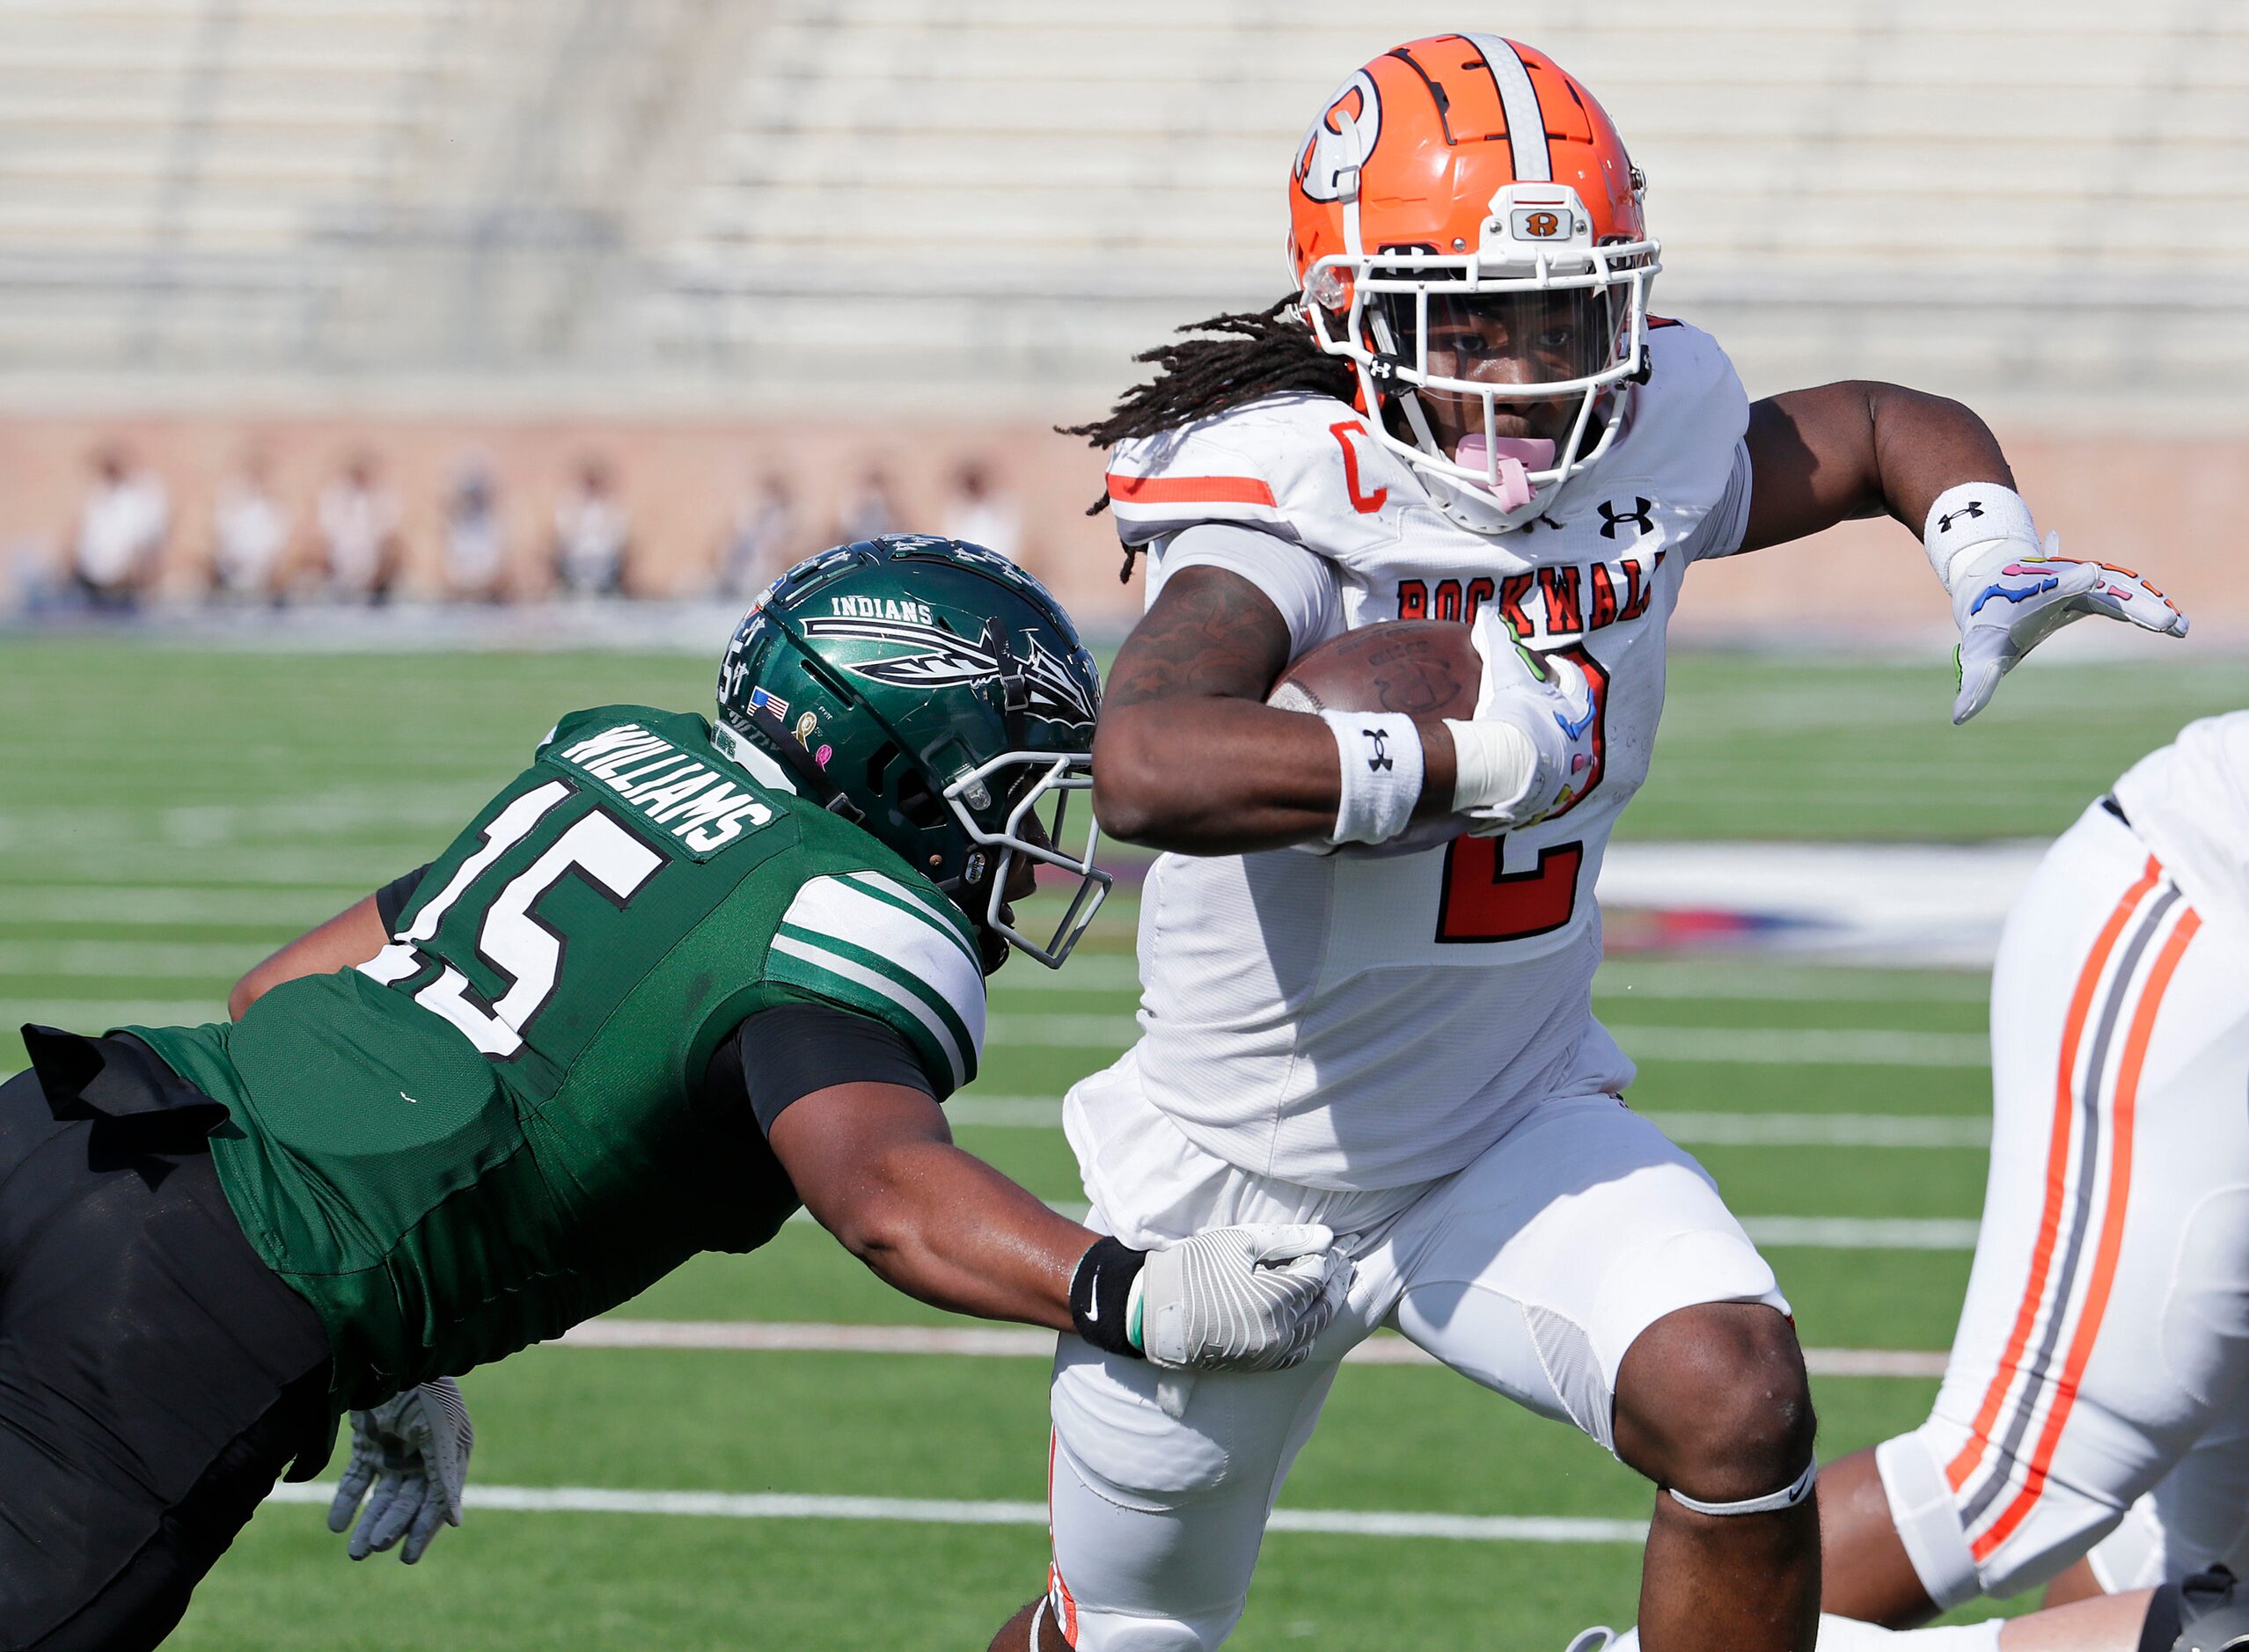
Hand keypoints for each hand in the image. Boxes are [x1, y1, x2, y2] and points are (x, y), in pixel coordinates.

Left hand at [327, 1377, 473, 1562]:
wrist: (389, 1355)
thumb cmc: (425, 1393)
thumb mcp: (440, 1436)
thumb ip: (445, 1478)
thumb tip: (455, 1522)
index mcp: (450, 1453)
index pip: (437, 1499)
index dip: (422, 1529)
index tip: (406, 1557)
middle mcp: (423, 1456)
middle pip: (407, 1502)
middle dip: (389, 1527)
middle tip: (370, 1549)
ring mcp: (395, 1450)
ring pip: (382, 1496)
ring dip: (369, 1522)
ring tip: (354, 1552)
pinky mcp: (369, 1443)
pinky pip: (358, 1479)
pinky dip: (348, 1502)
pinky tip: (337, 1525)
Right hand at [1136, 1222, 1353, 1372]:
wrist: (1152, 1310)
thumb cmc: (1192, 1268)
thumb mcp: (1237, 1242)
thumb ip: (1286, 1239)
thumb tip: (1326, 1237)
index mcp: (1274, 1300)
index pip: (1316, 1275)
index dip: (1322, 1256)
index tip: (1327, 1244)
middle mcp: (1277, 1333)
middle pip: (1321, 1306)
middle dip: (1333, 1283)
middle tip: (1340, 1264)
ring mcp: (1267, 1354)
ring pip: (1312, 1332)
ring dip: (1321, 1308)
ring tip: (1325, 1287)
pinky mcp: (1256, 1365)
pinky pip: (1295, 1353)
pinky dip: (1305, 1334)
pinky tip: (1304, 1317)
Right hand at [1450, 610, 1597, 831]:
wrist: (1505, 767)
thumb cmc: (1511, 714)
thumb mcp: (1503, 670)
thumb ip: (1496, 637)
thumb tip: (1485, 614)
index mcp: (1574, 709)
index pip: (1577, 683)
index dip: (1563, 671)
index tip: (1551, 667)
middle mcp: (1578, 743)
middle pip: (1576, 723)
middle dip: (1562, 715)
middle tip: (1540, 709)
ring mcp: (1567, 774)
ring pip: (1565, 760)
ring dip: (1551, 753)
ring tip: (1528, 749)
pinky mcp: (1549, 801)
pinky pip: (1544, 790)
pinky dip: (1534, 783)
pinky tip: (1515, 781)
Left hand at [1950, 534, 2186, 723]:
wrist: (1994, 583)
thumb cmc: (1987, 621)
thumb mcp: (1978, 654)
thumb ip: (1976, 684)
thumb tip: (1959, 718)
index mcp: (2033, 594)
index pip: (2052, 586)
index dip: (2068, 581)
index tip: (2090, 574)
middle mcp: (2064, 581)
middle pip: (2102, 587)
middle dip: (2131, 601)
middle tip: (2162, 621)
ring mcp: (2084, 583)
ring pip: (2121, 589)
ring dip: (2149, 604)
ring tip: (2177, 627)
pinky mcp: (2097, 591)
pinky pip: (2128, 595)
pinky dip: (2150, 605)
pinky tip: (2177, 625)